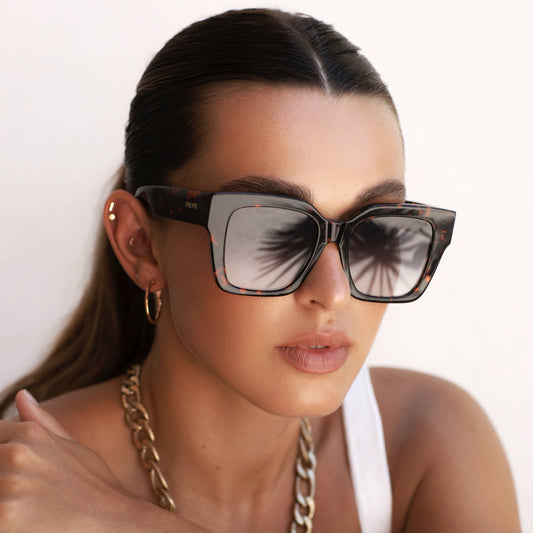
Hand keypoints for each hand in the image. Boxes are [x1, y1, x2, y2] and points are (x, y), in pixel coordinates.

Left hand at [0, 390, 209, 532]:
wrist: (113, 521)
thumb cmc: (94, 486)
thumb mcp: (71, 446)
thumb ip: (40, 420)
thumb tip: (21, 395)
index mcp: (29, 434)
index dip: (3, 453)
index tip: (13, 469)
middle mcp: (16, 454)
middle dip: (4, 479)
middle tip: (30, 491)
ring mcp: (8, 487)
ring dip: (6, 499)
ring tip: (31, 505)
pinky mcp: (4, 519)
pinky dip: (8, 519)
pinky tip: (27, 520)